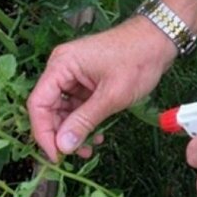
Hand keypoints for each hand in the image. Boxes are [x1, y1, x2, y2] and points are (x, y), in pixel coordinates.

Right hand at [28, 16, 176, 161]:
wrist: (158, 40)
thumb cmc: (137, 61)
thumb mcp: (111, 96)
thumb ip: (84, 121)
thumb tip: (63, 146)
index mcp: (61, 66)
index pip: (38, 104)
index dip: (43, 133)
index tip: (56, 155)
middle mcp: (61, 69)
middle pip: (48, 109)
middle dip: (60, 134)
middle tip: (77, 155)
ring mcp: (73, 75)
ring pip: (63, 111)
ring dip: (74, 131)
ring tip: (90, 148)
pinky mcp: (85, 81)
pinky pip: (77, 106)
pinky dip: (84, 122)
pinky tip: (97, 135)